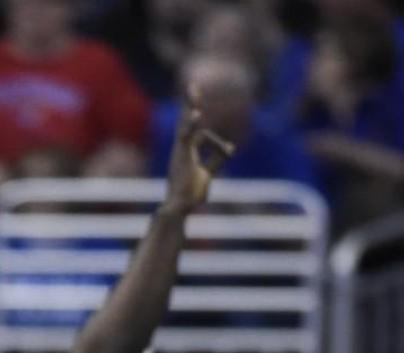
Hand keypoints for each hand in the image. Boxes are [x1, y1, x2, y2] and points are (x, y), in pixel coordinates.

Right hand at [161, 85, 234, 215]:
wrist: (180, 208)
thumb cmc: (191, 194)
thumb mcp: (207, 174)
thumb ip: (217, 160)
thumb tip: (232, 148)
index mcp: (187, 153)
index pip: (202, 136)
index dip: (219, 144)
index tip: (230, 152)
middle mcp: (181, 149)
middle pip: (186, 121)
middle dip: (191, 103)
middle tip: (193, 85)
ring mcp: (180, 151)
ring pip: (185, 125)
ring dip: (190, 107)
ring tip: (192, 90)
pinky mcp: (182, 156)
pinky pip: (186, 137)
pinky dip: (191, 125)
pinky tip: (195, 113)